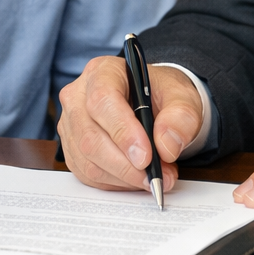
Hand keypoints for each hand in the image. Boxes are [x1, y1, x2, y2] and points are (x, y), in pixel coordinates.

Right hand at [58, 56, 203, 192]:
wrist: (153, 104)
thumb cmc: (162, 96)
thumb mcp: (182, 98)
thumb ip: (180, 117)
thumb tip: (166, 147)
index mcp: (103, 72)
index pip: (103, 101)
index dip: (123, 132)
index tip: (146, 156)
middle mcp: (78, 96)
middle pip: (91, 137)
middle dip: (126, 165)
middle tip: (156, 176)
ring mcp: (71, 124)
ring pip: (88, 161)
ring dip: (123, 177)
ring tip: (153, 176)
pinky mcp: (71, 149)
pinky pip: (87, 174)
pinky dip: (115, 182)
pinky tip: (135, 177)